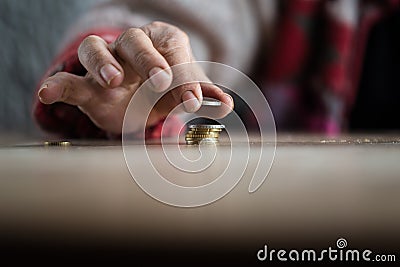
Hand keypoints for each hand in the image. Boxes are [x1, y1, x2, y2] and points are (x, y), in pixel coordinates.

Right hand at [37, 21, 233, 133]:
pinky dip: (58, 84)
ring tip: (112, 80)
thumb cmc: (165, 93)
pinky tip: (48, 91)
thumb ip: (202, 96)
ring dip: (103, 62)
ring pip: (95, 49)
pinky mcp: (85, 85)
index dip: (185, 74)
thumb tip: (226, 104)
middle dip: (148, 60)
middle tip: (161, 81)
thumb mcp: (184, 94)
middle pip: (135, 41)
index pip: (174, 50)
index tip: (194, 100)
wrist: (138, 104)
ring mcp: (105, 63)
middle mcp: (132, 47)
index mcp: (163, 43)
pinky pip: (68, 79)